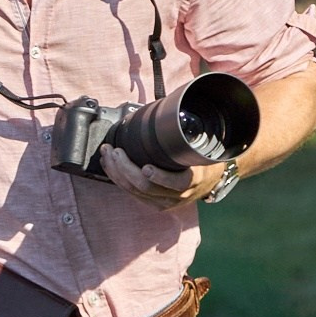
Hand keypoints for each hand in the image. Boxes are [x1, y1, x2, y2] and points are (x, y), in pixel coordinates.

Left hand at [98, 146, 219, 210]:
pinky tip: (110, 167)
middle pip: (146, 187)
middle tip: (115, 151)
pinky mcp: (154, 203)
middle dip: (125, 168)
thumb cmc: (202, 160)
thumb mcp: (200, 148)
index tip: (146, 167)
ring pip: (134, 192)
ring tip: (107, 154)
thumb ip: (185, 137)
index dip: (158, 176)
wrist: (208, 182)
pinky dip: (118, 179)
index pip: (174, 183)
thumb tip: (168, 113)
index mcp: (192, 180)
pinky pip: (132, 194)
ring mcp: (164, 202)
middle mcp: (177, 195)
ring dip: (116, 173)